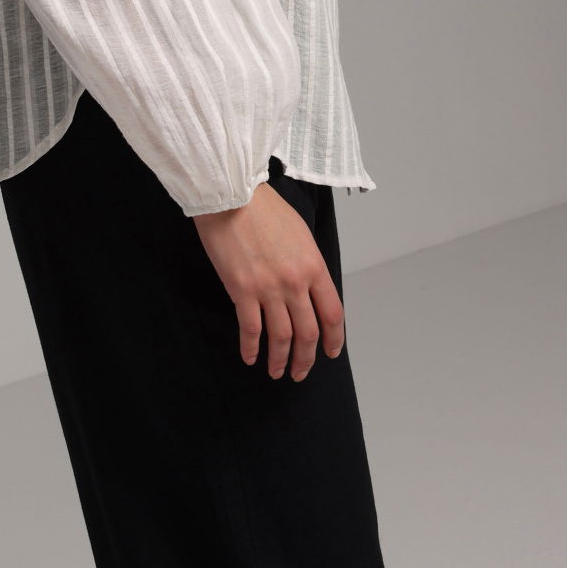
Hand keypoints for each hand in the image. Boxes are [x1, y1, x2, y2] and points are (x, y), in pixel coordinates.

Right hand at [192, 180, 343, 380]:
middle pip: (308, 332)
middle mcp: (295, 281)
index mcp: (314, 266)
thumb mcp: (300, 234)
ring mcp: (268, 288)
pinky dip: (251, 348)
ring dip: (280, 360)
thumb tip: (309, 291)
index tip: (330, 351)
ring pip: (281, 337)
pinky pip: (251, 329)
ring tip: (277, 371)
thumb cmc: (264, 209)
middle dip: (306, 358)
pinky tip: (250, 358)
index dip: (334, 338)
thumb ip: (308, 264)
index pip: (333, 313)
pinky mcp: (242, 290)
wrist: (232, 195)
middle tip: (301, 372)